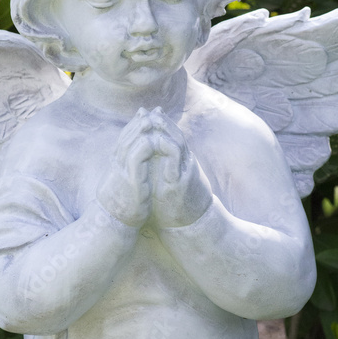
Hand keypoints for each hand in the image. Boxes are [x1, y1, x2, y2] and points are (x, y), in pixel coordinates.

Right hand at [97, 108, 154, 227]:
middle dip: (140, 122)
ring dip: (143, 130)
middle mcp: (116, 165)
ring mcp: (122, 172)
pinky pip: (137, 158)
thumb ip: (130, 172)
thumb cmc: (122, 208)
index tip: (146, 115)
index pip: (124, 139)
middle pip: (126, 136)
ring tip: (155, 120)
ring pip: (130, 143)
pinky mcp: (130, 181)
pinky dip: (146, 146)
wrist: (113, 226)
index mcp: (116, 165)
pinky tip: (155, 140)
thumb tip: (136, 166)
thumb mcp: (126, 185)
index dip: (135, 125)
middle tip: (153, 112)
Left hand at [148, 109, 211, 228]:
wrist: (191, 226)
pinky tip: (157, 141)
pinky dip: (167, 147)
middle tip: (149, 112)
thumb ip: (160, 168)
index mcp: (181, 163)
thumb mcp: (168, 182)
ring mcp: (184, 172)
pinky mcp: (181, 182)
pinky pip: (176, 159)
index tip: (146, 114)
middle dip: (163, 122)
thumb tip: (146, 158)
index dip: (161, 123)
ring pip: (178, 142)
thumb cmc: (176, 205)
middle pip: (176, 134)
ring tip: (152, 121)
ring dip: (165, 130)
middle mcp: (185, 164)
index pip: (173, 136)